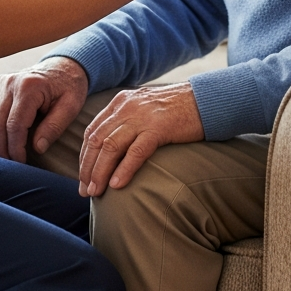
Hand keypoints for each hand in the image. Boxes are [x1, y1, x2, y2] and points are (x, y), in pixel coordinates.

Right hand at [0, 56, 87, 161]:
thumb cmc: (68, 88)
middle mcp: (9, 83)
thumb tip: (37, 148)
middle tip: (7, 168)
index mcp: (29, 86)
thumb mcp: (71, 106)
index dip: (15, 148)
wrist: (62, 68)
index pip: (14, 124)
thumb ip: (55, 126)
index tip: (21, 164)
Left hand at [79, 83, 203, 195]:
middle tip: (85, 191)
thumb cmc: (178, 109)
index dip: (85, 156)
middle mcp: (128, 106)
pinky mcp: (159, 127)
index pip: (93, 130)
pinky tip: (117, 185)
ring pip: (110, 146)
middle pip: (97, 139)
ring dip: (100, 172)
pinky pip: (136, 151)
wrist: (206, 98)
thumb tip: (112, 151)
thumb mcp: (146, 109)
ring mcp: (143, 116)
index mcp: (122, 102)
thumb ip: (128, 121)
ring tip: (96, 192)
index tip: (84, 177)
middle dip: (88, 168)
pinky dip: (124, 169)